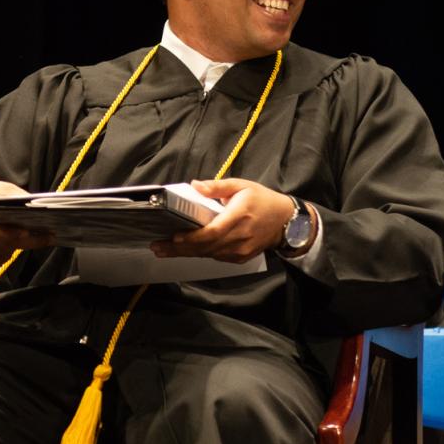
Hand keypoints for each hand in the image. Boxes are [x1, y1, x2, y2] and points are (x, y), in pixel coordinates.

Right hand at [0, 179, 50, 266]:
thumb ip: (14, 196)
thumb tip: (37, 206)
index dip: (13, 232)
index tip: (33, 230)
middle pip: (2, 242)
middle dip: (27, 240)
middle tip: (47, 237)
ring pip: (2, 253)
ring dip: (18, 246)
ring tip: (32, 236)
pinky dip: (7, 253)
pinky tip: (13, 243)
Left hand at [151, 178, 301, 263]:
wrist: (285, 221)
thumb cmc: (262, 200)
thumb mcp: (241, 185)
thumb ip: (217, 187)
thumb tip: (195, 186)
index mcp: (239, 217)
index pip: (213, 232)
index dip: (193, 237)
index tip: (174, 237)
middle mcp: (240, 237)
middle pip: (206, 247)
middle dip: (180, 249)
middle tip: (157, 247)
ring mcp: (240, 251)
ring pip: (209, 254)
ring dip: (186, 253)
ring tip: (164, 250)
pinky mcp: (240, 258)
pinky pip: (216, 257)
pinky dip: (200, 253)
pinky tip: (185, 250)